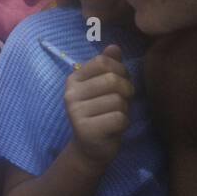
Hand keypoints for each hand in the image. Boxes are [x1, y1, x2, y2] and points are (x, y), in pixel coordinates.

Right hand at [65, 45, 133, 164]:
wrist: (91, 148)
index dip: (120, 70)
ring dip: (124, 109)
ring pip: (118, 100)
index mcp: (74, 79)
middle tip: (121, 102)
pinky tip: (113, 128)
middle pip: (112, 80)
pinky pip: (119, 118)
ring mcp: (75, 113)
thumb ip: (109, 66)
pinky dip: (123, 123)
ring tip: (114, 116)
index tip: (119, 84)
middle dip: (126, 91)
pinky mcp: (86, 130)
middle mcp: (70, 94)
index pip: (103, 62)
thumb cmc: (102, 112)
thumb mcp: (106, 87)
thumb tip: (114, 47)